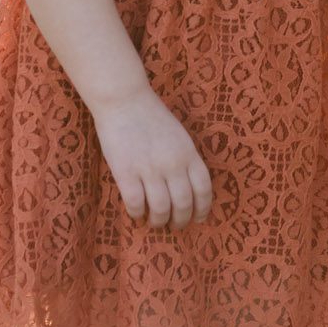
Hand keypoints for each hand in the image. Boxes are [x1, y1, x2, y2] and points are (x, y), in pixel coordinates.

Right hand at [91, 89, 213, 227]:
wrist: (124, 100)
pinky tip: (136, 213)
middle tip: (175, 226)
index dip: (203, 209)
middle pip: (183, 204)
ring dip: (158, 221)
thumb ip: (185, 159)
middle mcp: (173, 164)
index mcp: (189, 154)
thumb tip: (187, 187)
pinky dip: (137, 214)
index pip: (203, 190)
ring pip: (160, 209)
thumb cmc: (151, 116)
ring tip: (155, 223)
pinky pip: (135, 204)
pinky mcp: (126, 173)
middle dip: (180, 221)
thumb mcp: (179, 136)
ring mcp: (150, 169)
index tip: (198, 219)